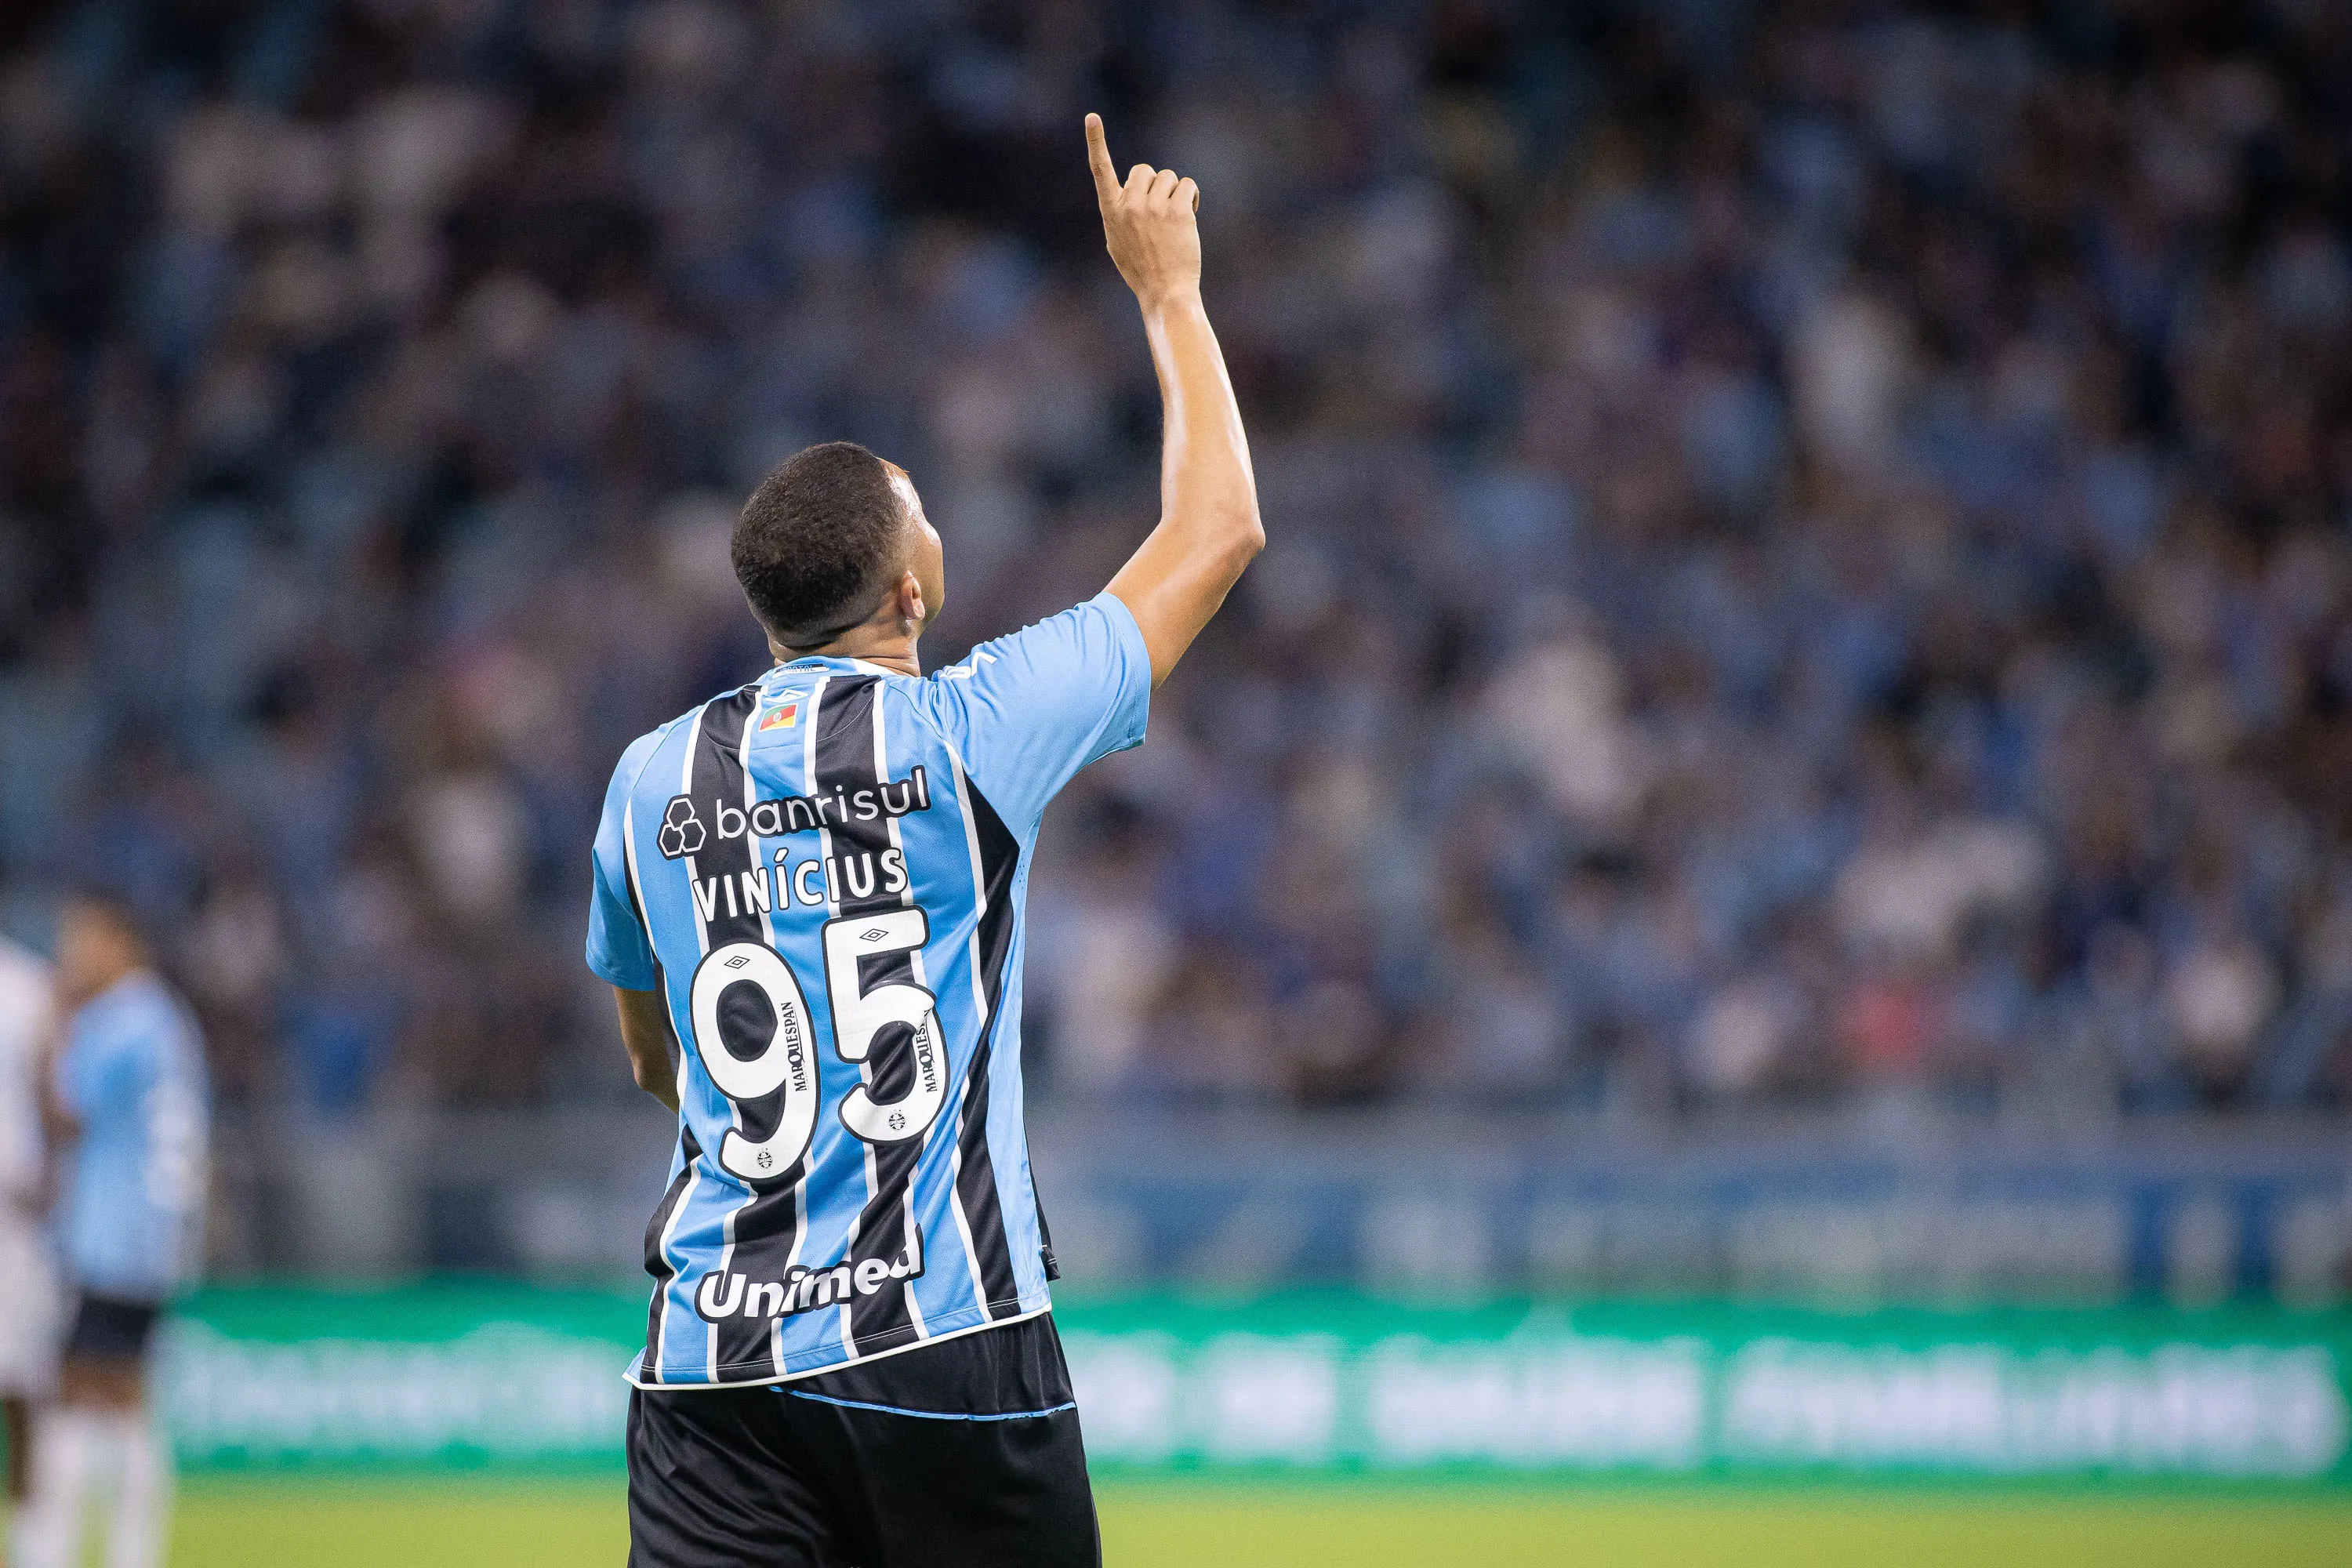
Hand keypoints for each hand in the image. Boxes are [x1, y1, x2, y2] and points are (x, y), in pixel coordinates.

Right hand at [1086, 113, 1200, 309]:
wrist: (1165, 293)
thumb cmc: (1142, 271)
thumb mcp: (1117, 243)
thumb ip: (1119, 215)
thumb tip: (1126, 198)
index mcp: (1111, 212)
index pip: (1100, 170)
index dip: (1095, 142)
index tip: (1091, 117)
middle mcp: (1129, 205)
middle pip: (1144, 170)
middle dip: (1155, 185)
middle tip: (1160, 211)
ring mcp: (1153, 208)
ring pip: (1168, 177)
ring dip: (1175, 193)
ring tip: (1175, 219)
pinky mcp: (1178, 211)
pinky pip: (1187, 185)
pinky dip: (1192, 197)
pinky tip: (1190, 216)